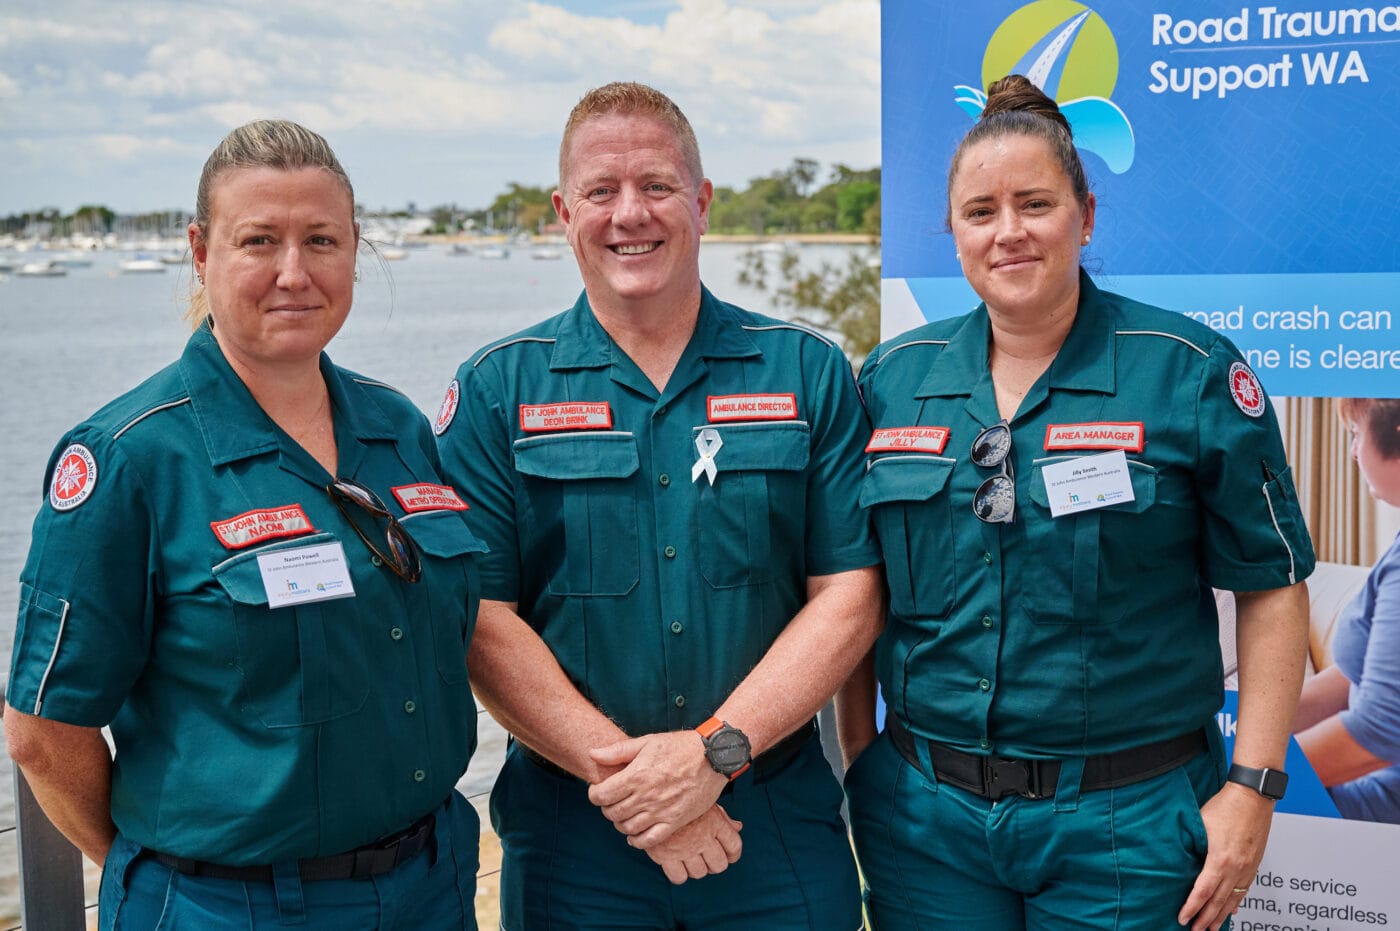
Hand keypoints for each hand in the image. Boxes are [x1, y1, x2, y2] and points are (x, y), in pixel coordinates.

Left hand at [587, 730, 728, 846]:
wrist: (712, 757)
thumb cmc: (679, 746)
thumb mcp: (647, 741)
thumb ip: (618, 751)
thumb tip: (592, 754)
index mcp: (636, 775)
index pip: (601, 795)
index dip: (594, 794)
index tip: (598, 791)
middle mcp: (646, 796)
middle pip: (612, 813)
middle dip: (607, 808)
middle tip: (613, 801)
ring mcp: (661, 811)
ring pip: (627, 828)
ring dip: (620, 823)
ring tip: (624, 814)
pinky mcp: (675, 821)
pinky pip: (650, 840)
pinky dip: (637, 841)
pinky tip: (635, 835)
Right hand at [643, 804, 742, 884]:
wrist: (650, 792)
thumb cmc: (679, 794)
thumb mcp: (704, 799)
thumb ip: (722, 816)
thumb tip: (738, 827)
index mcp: (715, 822)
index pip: (734, 846)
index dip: (733, 854)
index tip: (729, 855)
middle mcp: (703, 837)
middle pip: (719, 864)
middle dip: (715, 864)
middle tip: (708, 859)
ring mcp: (685, 848)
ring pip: (700, 872)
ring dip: (697, 869)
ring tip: (690, 860)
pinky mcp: (666, 855)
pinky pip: (679, 877)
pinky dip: (680, 874)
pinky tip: (677, 864)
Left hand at [1177, 783, 1273, 930]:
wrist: (1253, 797)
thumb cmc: (1225, 806)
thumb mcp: (1200, 825)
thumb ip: (1193, 846)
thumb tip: (1181, 859)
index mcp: (1220, 859)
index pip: (1203, 891)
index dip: (1192, 907)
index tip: (1183, 918)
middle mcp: (1237, 867)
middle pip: (1219, 901)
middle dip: (1207, 918)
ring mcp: (1248, 866)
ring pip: (1234, 897)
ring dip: (1222, 915)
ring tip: (1214, 928)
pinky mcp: (1255, 863)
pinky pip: (1245, 887)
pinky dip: (1237, 900)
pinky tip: (1232, 909)